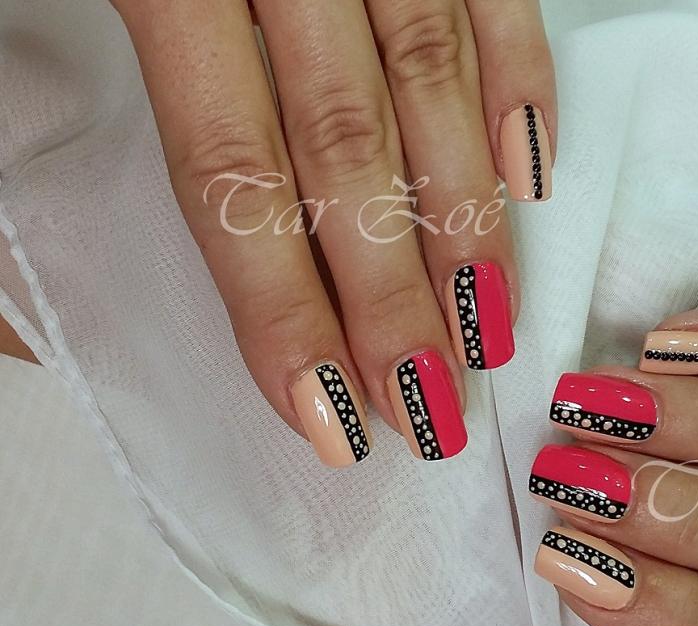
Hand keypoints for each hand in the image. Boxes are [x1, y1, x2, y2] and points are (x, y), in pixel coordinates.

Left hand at [110, 0, 555, 464]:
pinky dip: (521, 82)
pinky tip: (535, 176)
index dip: (283, 306)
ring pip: (432, 88)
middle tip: (429, 413)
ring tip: (488, 333)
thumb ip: (107, 89)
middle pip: (349, 154)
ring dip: (467, 223)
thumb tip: (110, 279)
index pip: (236, 173)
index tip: (327, 414)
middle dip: (393, 298)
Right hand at [530, 295, 697, 625]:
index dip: (665, 612)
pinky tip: (661, 344)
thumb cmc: (553, 505)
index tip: (564, 555)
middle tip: (571, 472)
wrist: (569, 425)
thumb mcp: (551, 547)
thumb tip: (564, 549)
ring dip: (695, 421)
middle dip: (667, 508)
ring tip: (601, 402)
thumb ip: (570, 567)